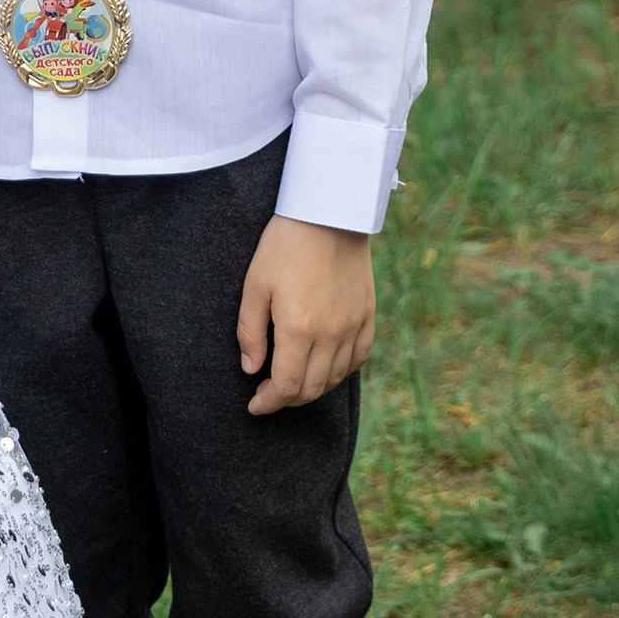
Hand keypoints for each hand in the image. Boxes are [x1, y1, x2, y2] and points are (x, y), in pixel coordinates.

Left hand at [238, 215, 374, 414]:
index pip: (287, 386)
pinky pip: (359, 357)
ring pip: (336, 377)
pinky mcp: (368, 315)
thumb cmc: (285, 245)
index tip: (255, 405)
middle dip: (288, 399)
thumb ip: (250, 332)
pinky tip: (326, 366)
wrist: (329, 213)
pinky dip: (341, 370)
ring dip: (313, 387)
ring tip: (293, 381)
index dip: (269, 403)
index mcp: (299, 329)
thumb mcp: (255, 285)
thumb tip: (251, 369)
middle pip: (313, 388)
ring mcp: (354, 325)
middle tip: (269, 395)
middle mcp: (331, 334)